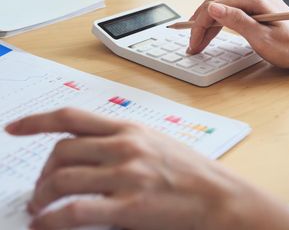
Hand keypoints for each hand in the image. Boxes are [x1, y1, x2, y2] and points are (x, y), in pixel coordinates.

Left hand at [5, 109, 288, 229]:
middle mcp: (125, 146)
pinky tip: (45, 224)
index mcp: (131, 129)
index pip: (73, 118)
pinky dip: (51, 219)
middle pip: (61, 151)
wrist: (220, 197)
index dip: (37, 121)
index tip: (14, 127)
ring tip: (39, 208)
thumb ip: (124, 142)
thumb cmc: (193, 172)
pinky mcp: (128, 206)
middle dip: (41, 171)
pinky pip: (73, 211)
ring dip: (41, 195)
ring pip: (61, 179)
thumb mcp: (158, 143)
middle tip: (38, 188)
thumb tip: (91, 151)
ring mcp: (126, 175)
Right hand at [188, 0, 288, 67]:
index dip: (200, 25)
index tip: (193, 42)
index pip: (217, 5)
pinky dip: (220, 16)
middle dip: (201, 21)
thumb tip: (213, 9)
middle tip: (192, 42)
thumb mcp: (262, 39)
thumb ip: (237, 22)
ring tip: (198, 36)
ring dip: (208, 18)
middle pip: (218, 0)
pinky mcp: (259, 2)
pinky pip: (232, 5)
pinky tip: (213, 27)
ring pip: (223, 1)